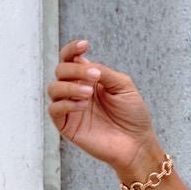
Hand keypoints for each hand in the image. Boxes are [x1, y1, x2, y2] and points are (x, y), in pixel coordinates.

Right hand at [47, 38, 158, 178]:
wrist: (137, 144)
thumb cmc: (133, 115)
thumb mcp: (122, 85)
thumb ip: (103, 71)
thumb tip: (84, 62)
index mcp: (88, 79)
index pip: (70, 59)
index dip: (72, 49)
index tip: (85, 45)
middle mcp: (76, 91)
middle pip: (61, 70)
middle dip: (76, 70)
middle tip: (95, 77)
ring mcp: (71, 109)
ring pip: (53, 88)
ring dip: (69, 87)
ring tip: (89, 93)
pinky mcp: (68, 127)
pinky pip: (54, 110)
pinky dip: (65, 104)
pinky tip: (83, 105)